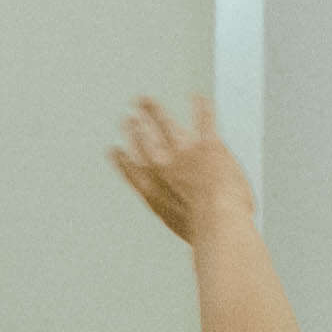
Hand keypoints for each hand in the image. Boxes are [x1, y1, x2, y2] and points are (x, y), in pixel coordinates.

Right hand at [108, 93, 252, 241]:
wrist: (216, 222)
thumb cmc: (203, 232)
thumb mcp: (182, 228)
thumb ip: (183, 216)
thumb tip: (196, 220)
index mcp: (153, 192)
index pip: (132, 170)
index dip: (122, 158)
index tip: (115, 150)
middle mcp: (163, 168)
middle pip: (144, 142)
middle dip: (135, 128)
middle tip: (128, 119)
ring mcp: (184, 153)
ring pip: (165, 124)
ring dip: (154, 111)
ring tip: (146, 101)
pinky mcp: (208, 144)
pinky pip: (203, 120)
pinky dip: (201, 107)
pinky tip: (198, 98)